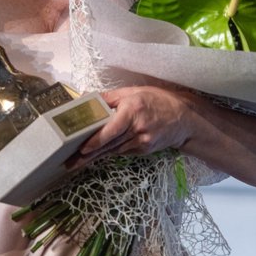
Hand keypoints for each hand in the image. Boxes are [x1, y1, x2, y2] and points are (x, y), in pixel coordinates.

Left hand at [72, 86, 194, 166]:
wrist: (184, 120)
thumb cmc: (158, 101)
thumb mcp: (134, 92)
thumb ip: (110, 97)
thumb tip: (88, 99)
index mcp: (133, 110)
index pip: (111, 129)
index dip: (95, 141)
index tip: (82, 148)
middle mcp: (137, 128)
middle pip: (109, 144)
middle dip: (88, 155)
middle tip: (70, 163)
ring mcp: (141, 142)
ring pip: (114, 150)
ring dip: (95, 157)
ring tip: (77, 163)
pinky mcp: (144, 150)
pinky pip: (122, 151)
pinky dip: (110, 152)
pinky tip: (96, 156)